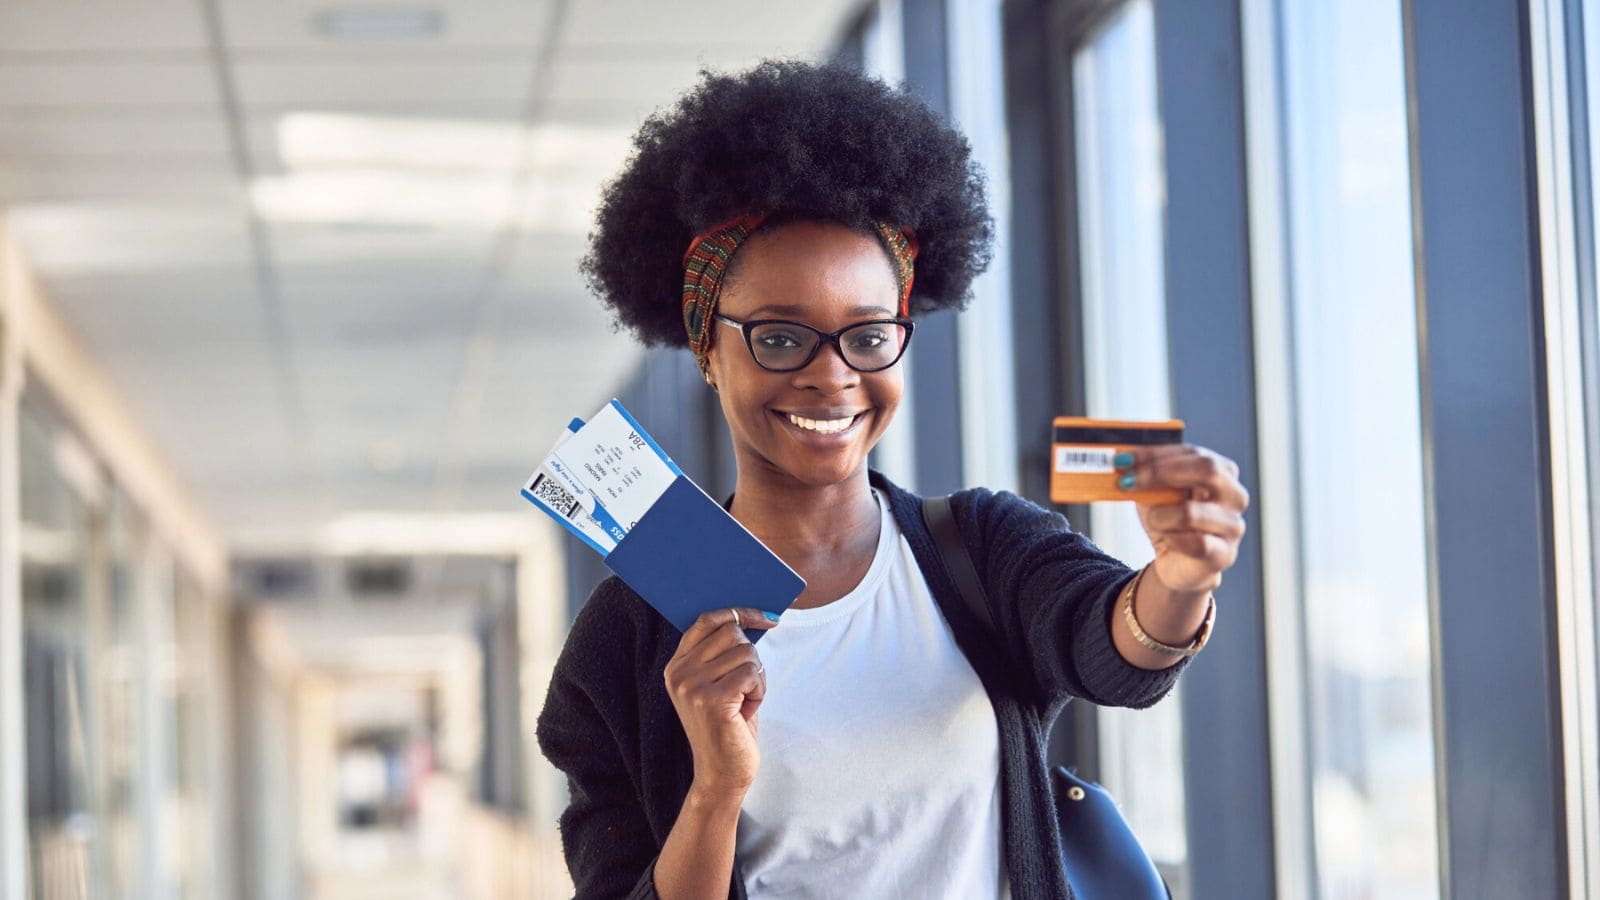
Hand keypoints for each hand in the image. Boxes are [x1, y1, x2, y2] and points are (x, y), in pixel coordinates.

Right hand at [663, 608, 776, 799]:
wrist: (721, 775)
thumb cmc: (728, 726)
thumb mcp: (719, 684)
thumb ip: (724, 652)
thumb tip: (750, 616)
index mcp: (677, 666)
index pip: (707, 620)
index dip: (739, 612)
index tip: (767, 617)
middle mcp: (679, 673)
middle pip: (732, 632)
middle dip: (750, 656)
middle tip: (746, 686)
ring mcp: (692, 686)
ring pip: (747, 652)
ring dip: (757, 678)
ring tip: (744, 703)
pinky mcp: (711, 700)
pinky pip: (752, 673)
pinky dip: (759, 691)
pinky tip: (747, 711)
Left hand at [1117, 445, 1249, 592]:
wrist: (1175, 561)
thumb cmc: (1168, 520)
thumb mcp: (1153, 491)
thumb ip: (1144, 473)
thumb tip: (1122, 459)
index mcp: (1221, 471)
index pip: (1193, 453)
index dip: (1156, 454)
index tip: (1124, 460)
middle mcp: (1234, 495)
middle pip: (1207, 469)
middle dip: (1160, 472)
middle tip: (1127, 480)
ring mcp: (1233, 525)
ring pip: (1191, 512)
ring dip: (1159, 516)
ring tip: (1153, 520)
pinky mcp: (1224, 553)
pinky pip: (1195, 543)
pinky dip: (1171, 539)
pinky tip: (1167, 539)